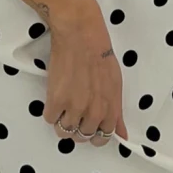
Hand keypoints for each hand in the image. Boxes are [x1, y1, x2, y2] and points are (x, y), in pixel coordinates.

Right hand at [43, 2, 128, 148]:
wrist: (81, 35)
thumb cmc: (100, 54)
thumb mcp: (116, 84)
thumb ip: (117, 113)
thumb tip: (122, 135)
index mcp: (111, 108)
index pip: (103, 138)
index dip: (95, 134)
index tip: (89, 127)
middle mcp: (94, 111)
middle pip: (82, 136)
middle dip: (78, 127)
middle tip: (74, 111)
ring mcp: (75, 108)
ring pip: (64, 132)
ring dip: (63, 121)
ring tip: (64, 104)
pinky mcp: (56, 101)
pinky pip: (50, 119)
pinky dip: (51, 111)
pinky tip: (56, 97)